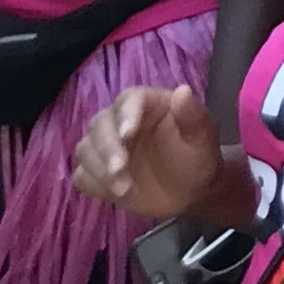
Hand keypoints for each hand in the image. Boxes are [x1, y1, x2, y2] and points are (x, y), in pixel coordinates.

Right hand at [72, 85, 228, 221]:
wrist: (192, 190)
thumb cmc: (197, 156)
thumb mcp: (202, 136)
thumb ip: (192, 115)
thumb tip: (183, 90)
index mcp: (147, 104)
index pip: (129, 99)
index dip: (126, 114)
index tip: (128, 134)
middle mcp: (121, 121)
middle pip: (100, 124)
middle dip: (107, 147)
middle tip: (120, 168)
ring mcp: (107, 147)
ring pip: (86, 148)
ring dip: (99, 168)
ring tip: (124, 188)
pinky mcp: (98, 173)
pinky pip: (82, 174)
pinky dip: (92, 183)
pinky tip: (113, 193)